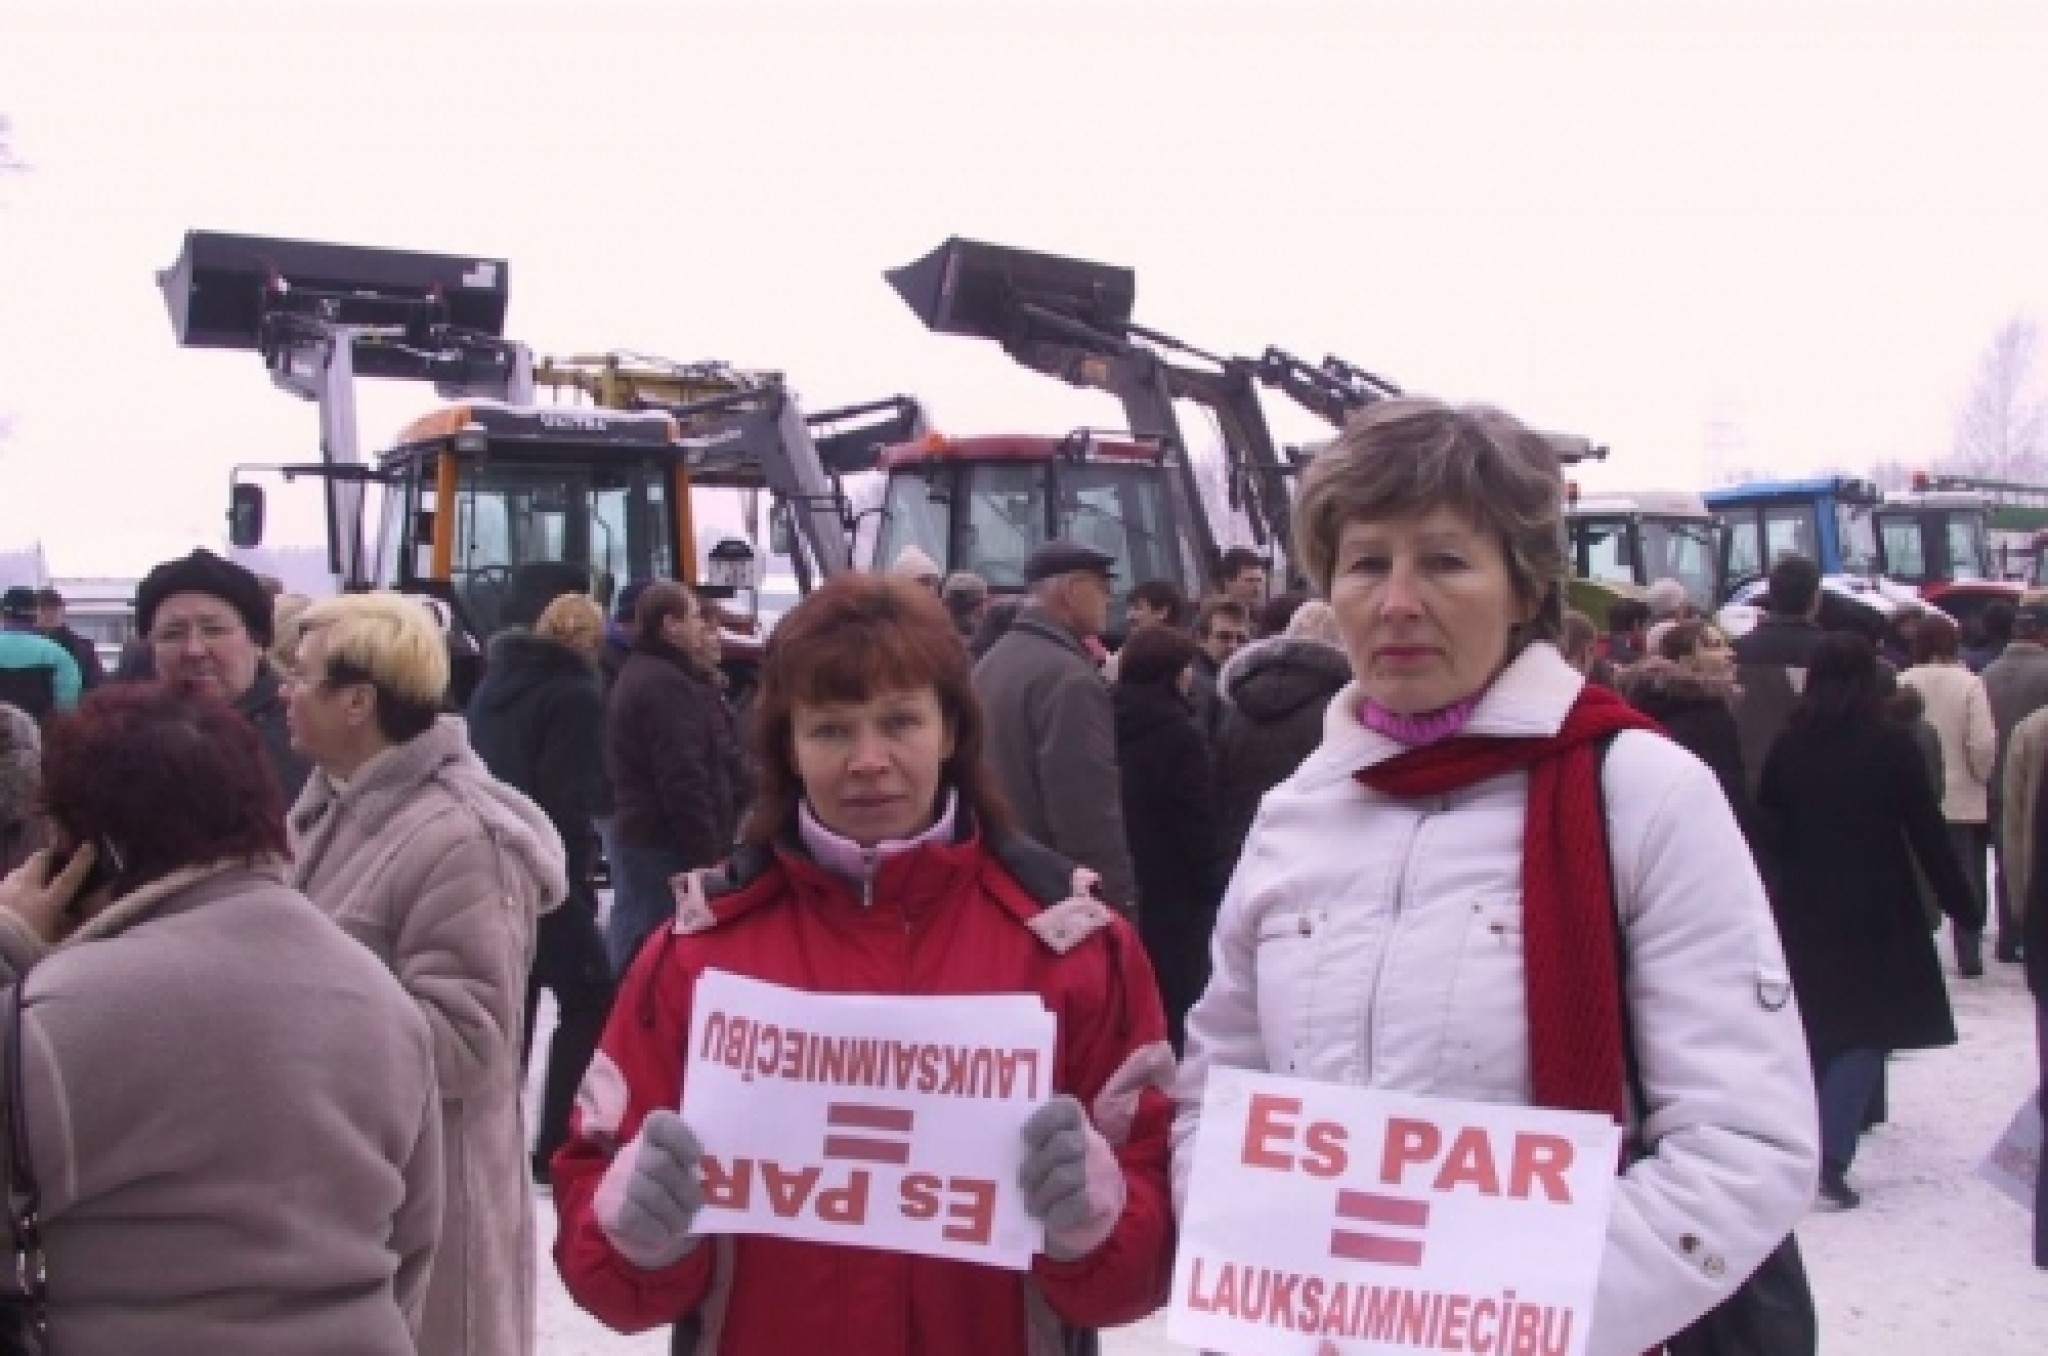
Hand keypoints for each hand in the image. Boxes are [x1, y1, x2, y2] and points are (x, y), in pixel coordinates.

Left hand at [0, 848, 97, 945]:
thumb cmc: (28, 950)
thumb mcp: (59, 940)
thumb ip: (78, 920)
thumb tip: (96, 901)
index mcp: (46, 903)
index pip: (69, 877)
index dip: (81, 861)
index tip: (90, 846)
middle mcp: (24, 890)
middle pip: (39, 860)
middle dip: (50, 855)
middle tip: (57, 858)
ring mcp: (4, 891)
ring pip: (20, 869)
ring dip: (30, 870)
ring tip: (34, 880)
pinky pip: (6, 883)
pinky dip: (14, 884)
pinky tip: (15, 895)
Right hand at [594, 1110, 706, 1269]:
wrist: (643, 1234)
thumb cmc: (675, 1199)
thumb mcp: (689, 1180)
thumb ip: (702, 1172)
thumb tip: (722, 1178)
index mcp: (653, 1138)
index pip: (660, 1123)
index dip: (680, 1137)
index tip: (698, 1158)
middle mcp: (631, 1154)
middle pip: (659, 1163)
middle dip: (685, 1189)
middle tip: (697, 1205)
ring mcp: (615, 1179)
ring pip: (649, 1192)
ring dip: (673, 1213)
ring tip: (683, 1224)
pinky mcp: (606, 1207)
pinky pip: (632, 1216)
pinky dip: (654, 1228)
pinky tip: (663, 1234)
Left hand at [1019, 1094, 1125, 1260]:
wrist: (1088, 1223)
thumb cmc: (1058, 1185)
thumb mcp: (1048, 1158)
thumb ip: (1033, 1147)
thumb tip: (1003, 1149)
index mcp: (1079, 1127)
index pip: (1067, 1108)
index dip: (1044, 1119)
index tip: (1025, 1137)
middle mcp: (1095, 1144)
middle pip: (1063, 1145)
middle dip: (1036, 1166)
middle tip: (1022, 1182)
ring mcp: (1103, 1172)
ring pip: (1064, 1177)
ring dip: (1041, 1194)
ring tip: (1032, 1204)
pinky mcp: (1104, 1201)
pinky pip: (1075, 1204)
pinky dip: (1056, 1214)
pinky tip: (1050, 1218)